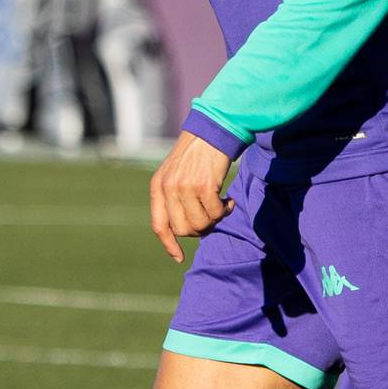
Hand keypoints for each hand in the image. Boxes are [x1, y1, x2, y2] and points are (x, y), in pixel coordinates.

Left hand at [148, 132, 232, 263]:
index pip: (159, 225)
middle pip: (183, 229)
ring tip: (221, 206)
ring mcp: (185, 187)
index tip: (178, 257)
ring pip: (201, 224)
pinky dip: (225, 210)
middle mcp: (168, 188)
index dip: (169, 244)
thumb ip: (172, 197)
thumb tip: (182, 230)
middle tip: (211, 217)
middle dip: (200, 229)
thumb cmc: (196, 154)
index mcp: (158, 187)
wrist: (212, 131)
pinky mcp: (204, 185)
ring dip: (214, 219)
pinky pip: (216, 213)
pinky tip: (229, 200)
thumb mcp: (174, 173)